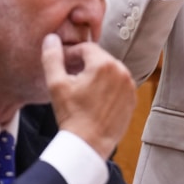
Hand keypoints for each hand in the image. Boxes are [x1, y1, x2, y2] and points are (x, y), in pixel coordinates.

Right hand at [41, 35, 135, 159]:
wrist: (88, 144)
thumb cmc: (71, 115)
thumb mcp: (56, 84)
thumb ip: (53, 58)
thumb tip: (51, 38)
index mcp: (104, 64)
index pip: (86, 48)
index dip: (72, 54)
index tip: (62, 64)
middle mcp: (122, 71)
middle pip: (99, 59)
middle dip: (84, 64)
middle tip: (70, 76)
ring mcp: (130, 86)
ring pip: (110, 72)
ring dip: (96, 76)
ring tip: (81, 89)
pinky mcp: (132, 100)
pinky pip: (118, 86)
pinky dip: (107, 88)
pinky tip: (94, 99)